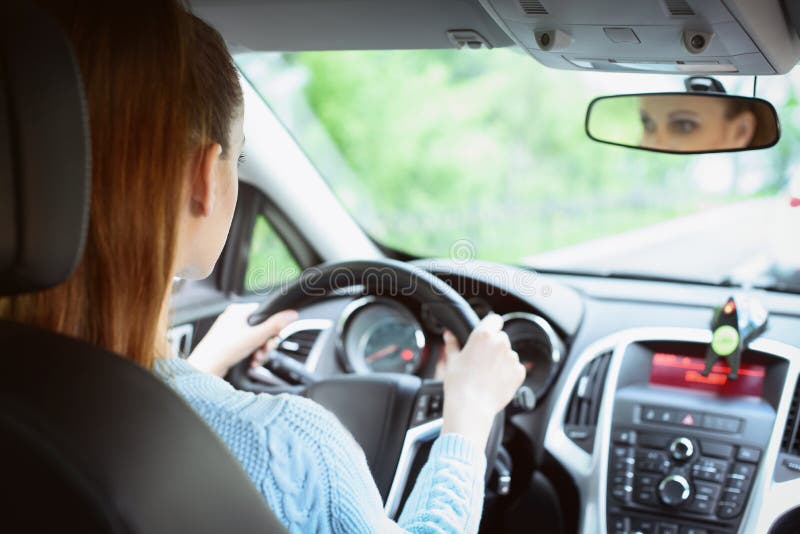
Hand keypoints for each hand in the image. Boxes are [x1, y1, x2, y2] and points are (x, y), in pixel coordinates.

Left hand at [187, 303, 297, 376]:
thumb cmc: (223, 350)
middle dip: (265, 343)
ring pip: (254, 339)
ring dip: (259, 351)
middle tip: (264, 351)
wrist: (205, 368)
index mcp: (238, 310)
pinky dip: (250, 354)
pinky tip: (250, 362)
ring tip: (256, 359)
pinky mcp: (227, 343)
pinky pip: (245, 346)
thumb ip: (275, 325)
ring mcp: (229, 331)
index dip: (272, 327)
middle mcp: (233, 318)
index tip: (273, 338)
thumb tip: (291, 314)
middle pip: (260, 328)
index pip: (264, 313)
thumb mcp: (256, 337)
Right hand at [440, 314, 525, 448]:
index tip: (487, 333)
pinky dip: (508, 373)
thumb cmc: (459, 384)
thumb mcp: (452, 360)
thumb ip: (452, 343)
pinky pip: (515, 368)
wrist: (471, 407)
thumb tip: (449, 334)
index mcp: (483, 335)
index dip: (490, 325)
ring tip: (487, 374)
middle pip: (501, 338)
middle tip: (481, 360)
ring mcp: (512, 358)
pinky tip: (495, 381)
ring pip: (508, 353)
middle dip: (494, 346)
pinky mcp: (519, 372)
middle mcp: (501, 343)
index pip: (494, 319)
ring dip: (501, 360)